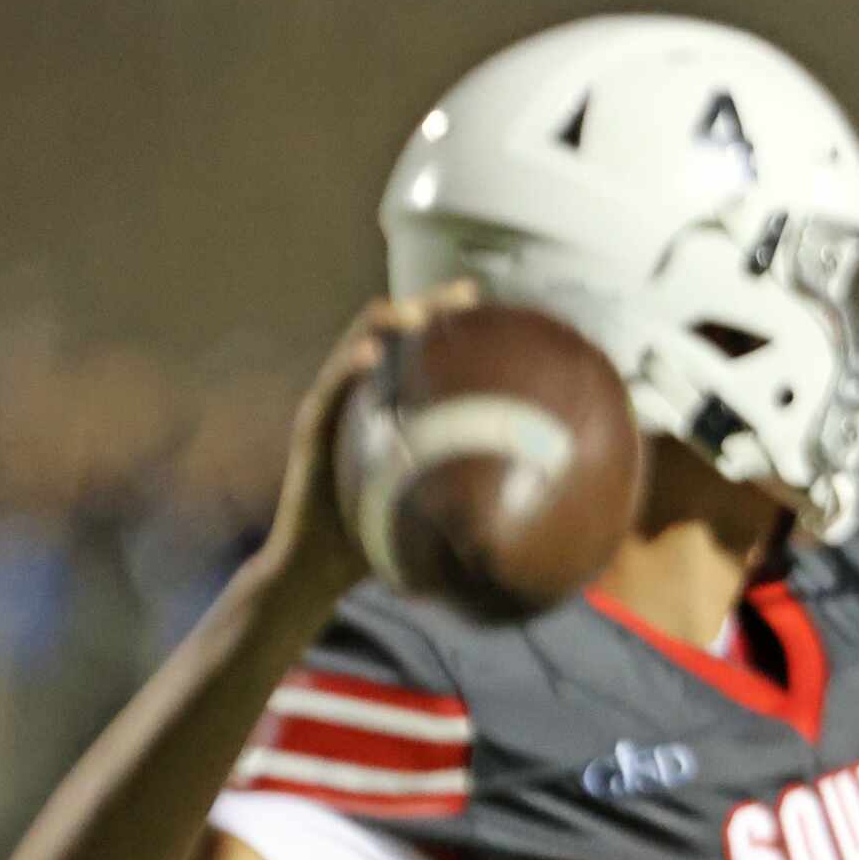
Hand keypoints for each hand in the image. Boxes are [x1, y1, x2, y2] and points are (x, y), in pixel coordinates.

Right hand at [256, 282, 480, 599]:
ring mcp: (334, 409)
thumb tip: (547, 504)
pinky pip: (330, 393)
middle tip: (466, 292)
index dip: (459, 330)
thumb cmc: (383, 541)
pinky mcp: (311, 430)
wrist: (319, 566)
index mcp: (394, 411)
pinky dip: (348, 369)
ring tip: (414, 310)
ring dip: (384, 325)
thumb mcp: (439, 511)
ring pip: (357, 351)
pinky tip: (369, 356)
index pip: (429, 357)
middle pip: (396, 338)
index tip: (495, 310)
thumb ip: (476, 496)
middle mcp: (363, 399)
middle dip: (429, 308)